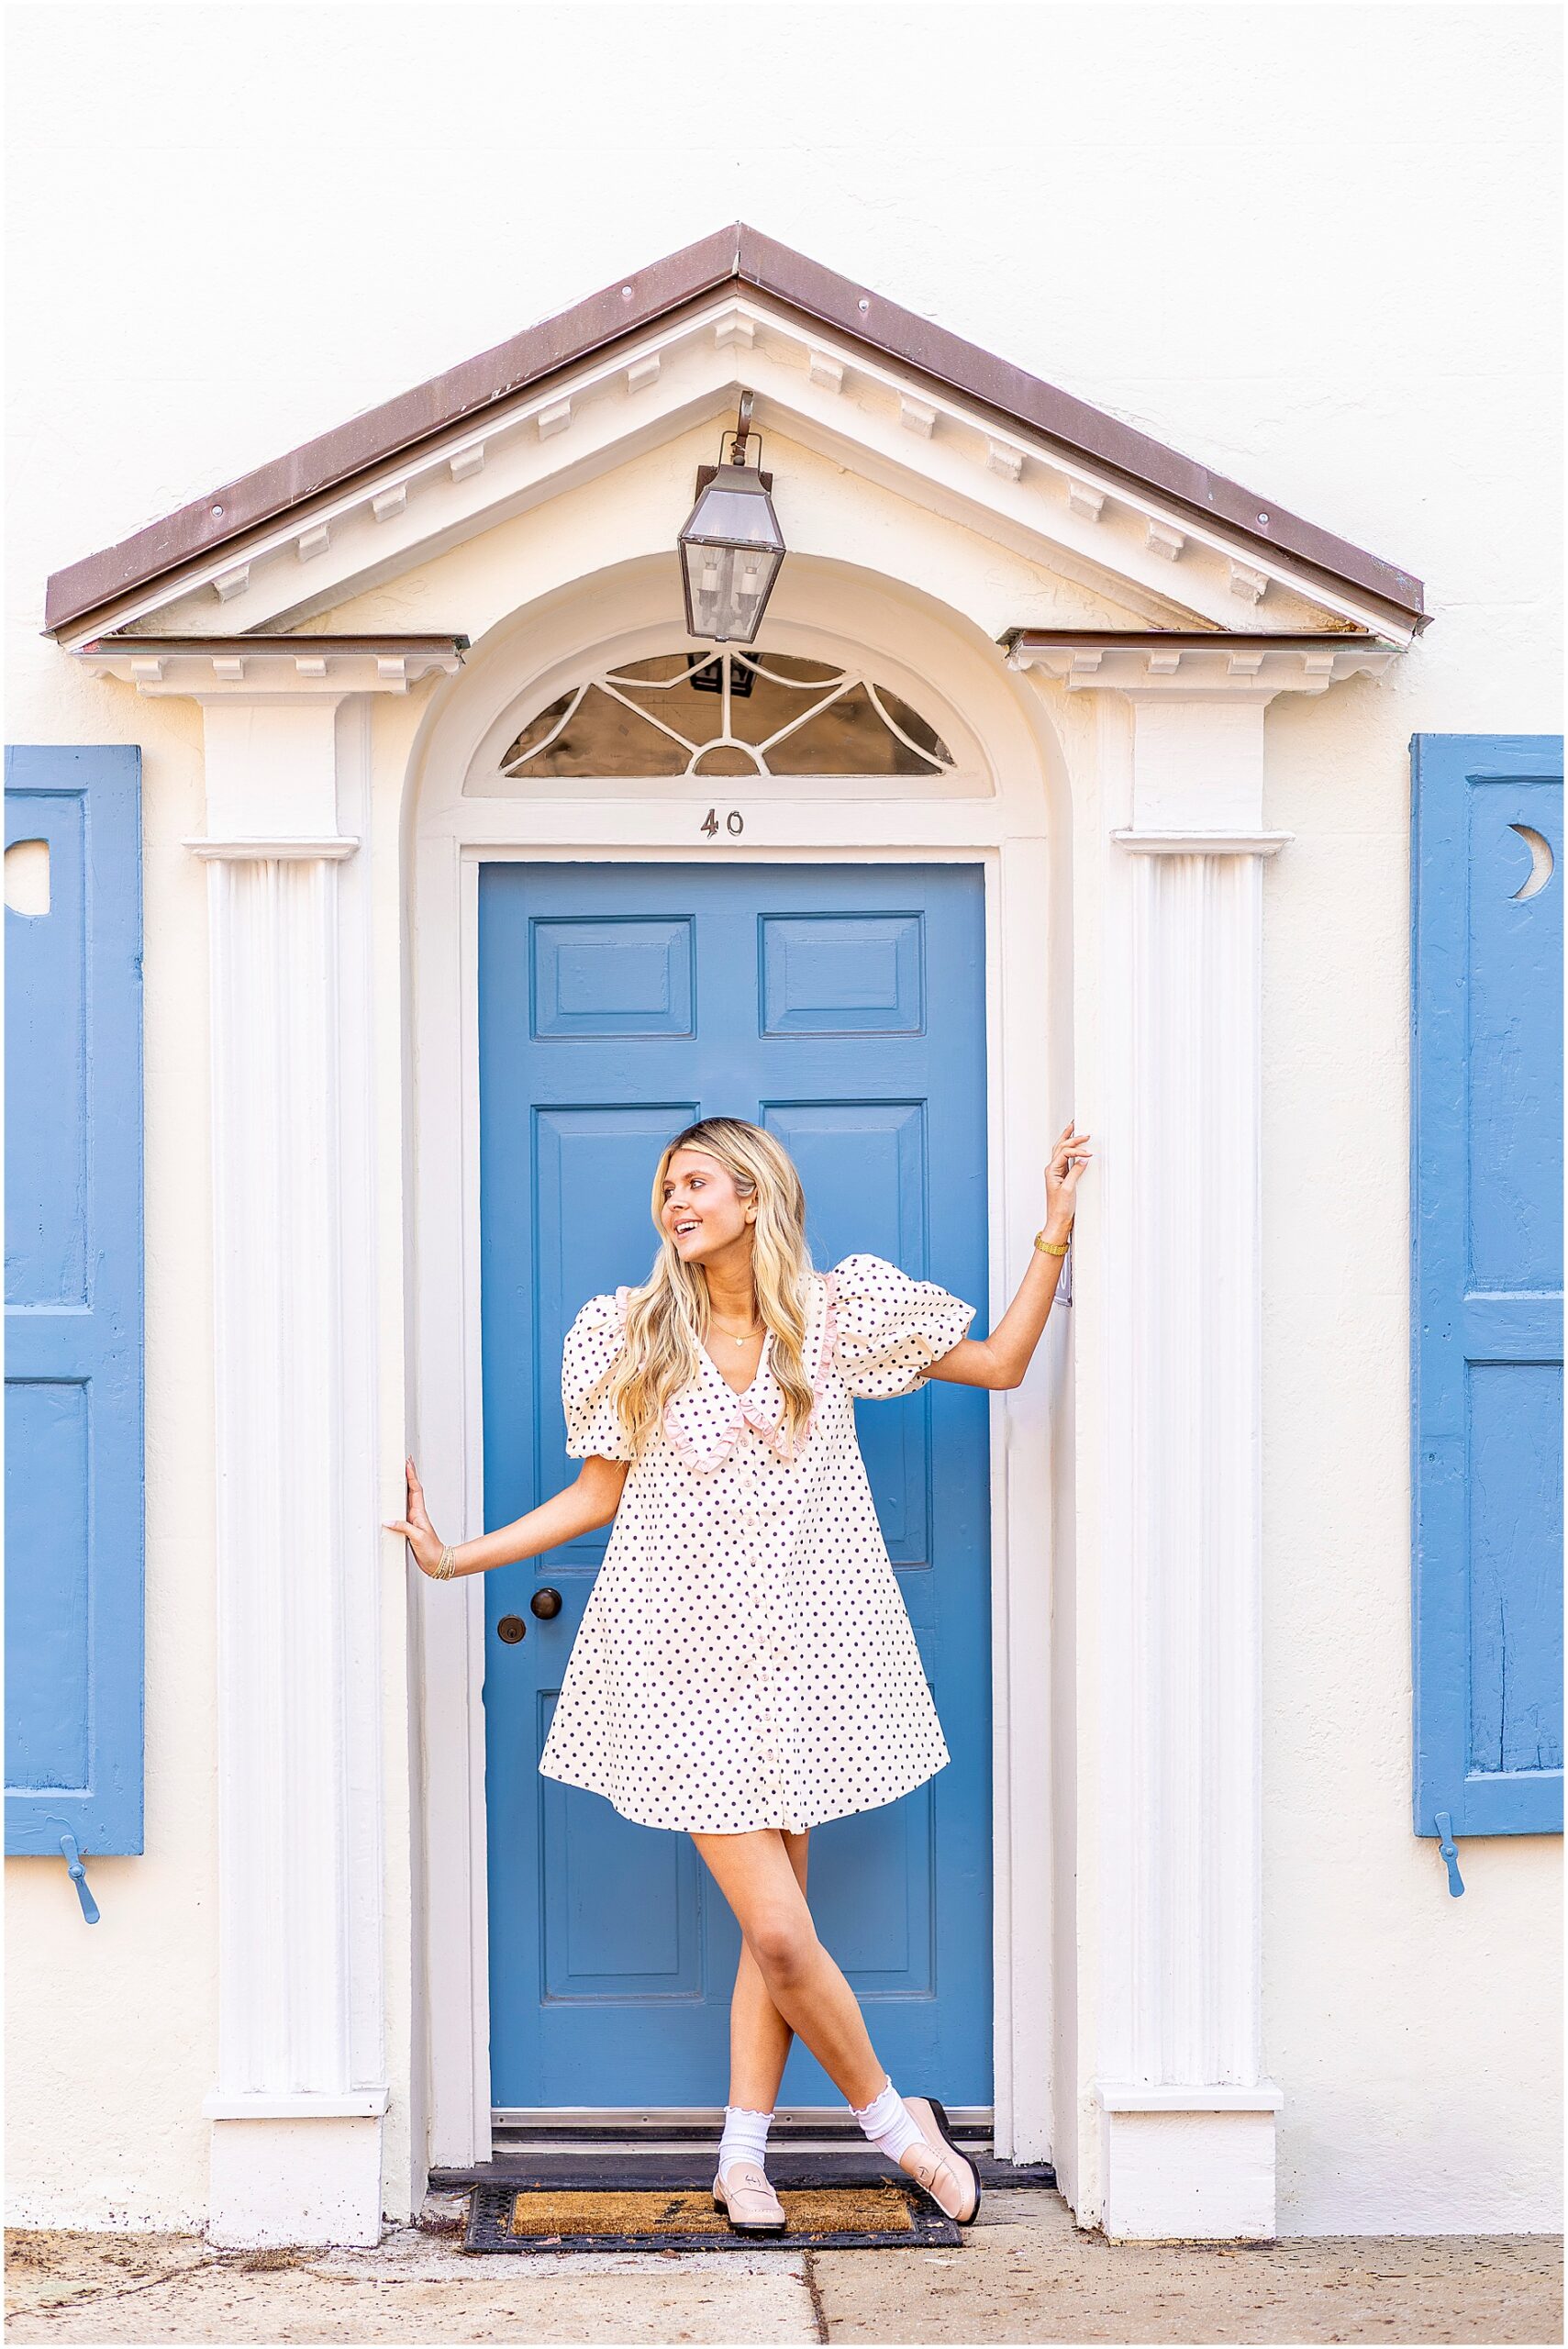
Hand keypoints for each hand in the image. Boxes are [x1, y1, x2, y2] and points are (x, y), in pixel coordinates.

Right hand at [383, 1456, 445, 1576]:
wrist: (438, 1561)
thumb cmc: (431, 1550)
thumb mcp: (418, 1537)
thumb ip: (404, 1528)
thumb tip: (389, 1520)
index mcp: (419, 1513)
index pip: (415, 1489)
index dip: (411, 1476)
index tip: (407, 1463)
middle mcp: (416, 1514)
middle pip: (412, 1490)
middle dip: (408, 1475)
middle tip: (405, 1462)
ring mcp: (413, 1520)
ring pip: (408, 1499)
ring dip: (405, 1486)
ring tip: (400, 1475)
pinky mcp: (410, 1528)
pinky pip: (403, 1511)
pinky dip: (399, 1503)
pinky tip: (394, 1501)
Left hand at [1044, 1119, 1092, 1232]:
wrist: (1057, 1221)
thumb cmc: (1060, 1208)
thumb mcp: (1069, 1189)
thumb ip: (1076, 1172)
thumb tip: (1084, 1158)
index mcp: (1051, 1171)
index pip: (1064, 1153)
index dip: (1077, 1151)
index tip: (1089, 1154)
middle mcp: (1052, 1169)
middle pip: (1060, 1147)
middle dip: (1071, 1137)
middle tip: (1082, 1130)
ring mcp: (1056, 1172)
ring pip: (1061, 1151)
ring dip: (1068, 1140)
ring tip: (1074, 1129)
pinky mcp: (1062, 1176)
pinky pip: (1065, 1159)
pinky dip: (1071, 1150)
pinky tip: (1075, 1146)